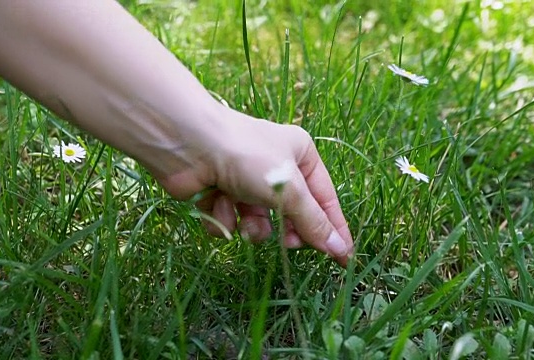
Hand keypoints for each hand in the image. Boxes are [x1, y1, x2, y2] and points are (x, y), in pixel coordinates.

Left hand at [158, 108, 353, 266]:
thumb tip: (340, 250)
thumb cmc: (247, 157)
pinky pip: (232, 221)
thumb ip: (313, 222)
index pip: (325, 200)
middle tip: (288, 244)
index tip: (344, 259)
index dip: (334, 230)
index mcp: (300, 155)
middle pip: (293, 215)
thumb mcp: (290, 189)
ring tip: (246, 221)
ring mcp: (245, 182)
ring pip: (260, 223)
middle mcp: (275, 168)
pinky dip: (226, 218)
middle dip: (286, 230)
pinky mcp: (220, 195)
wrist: (189, 144)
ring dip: (253, 227)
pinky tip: (218, 202)